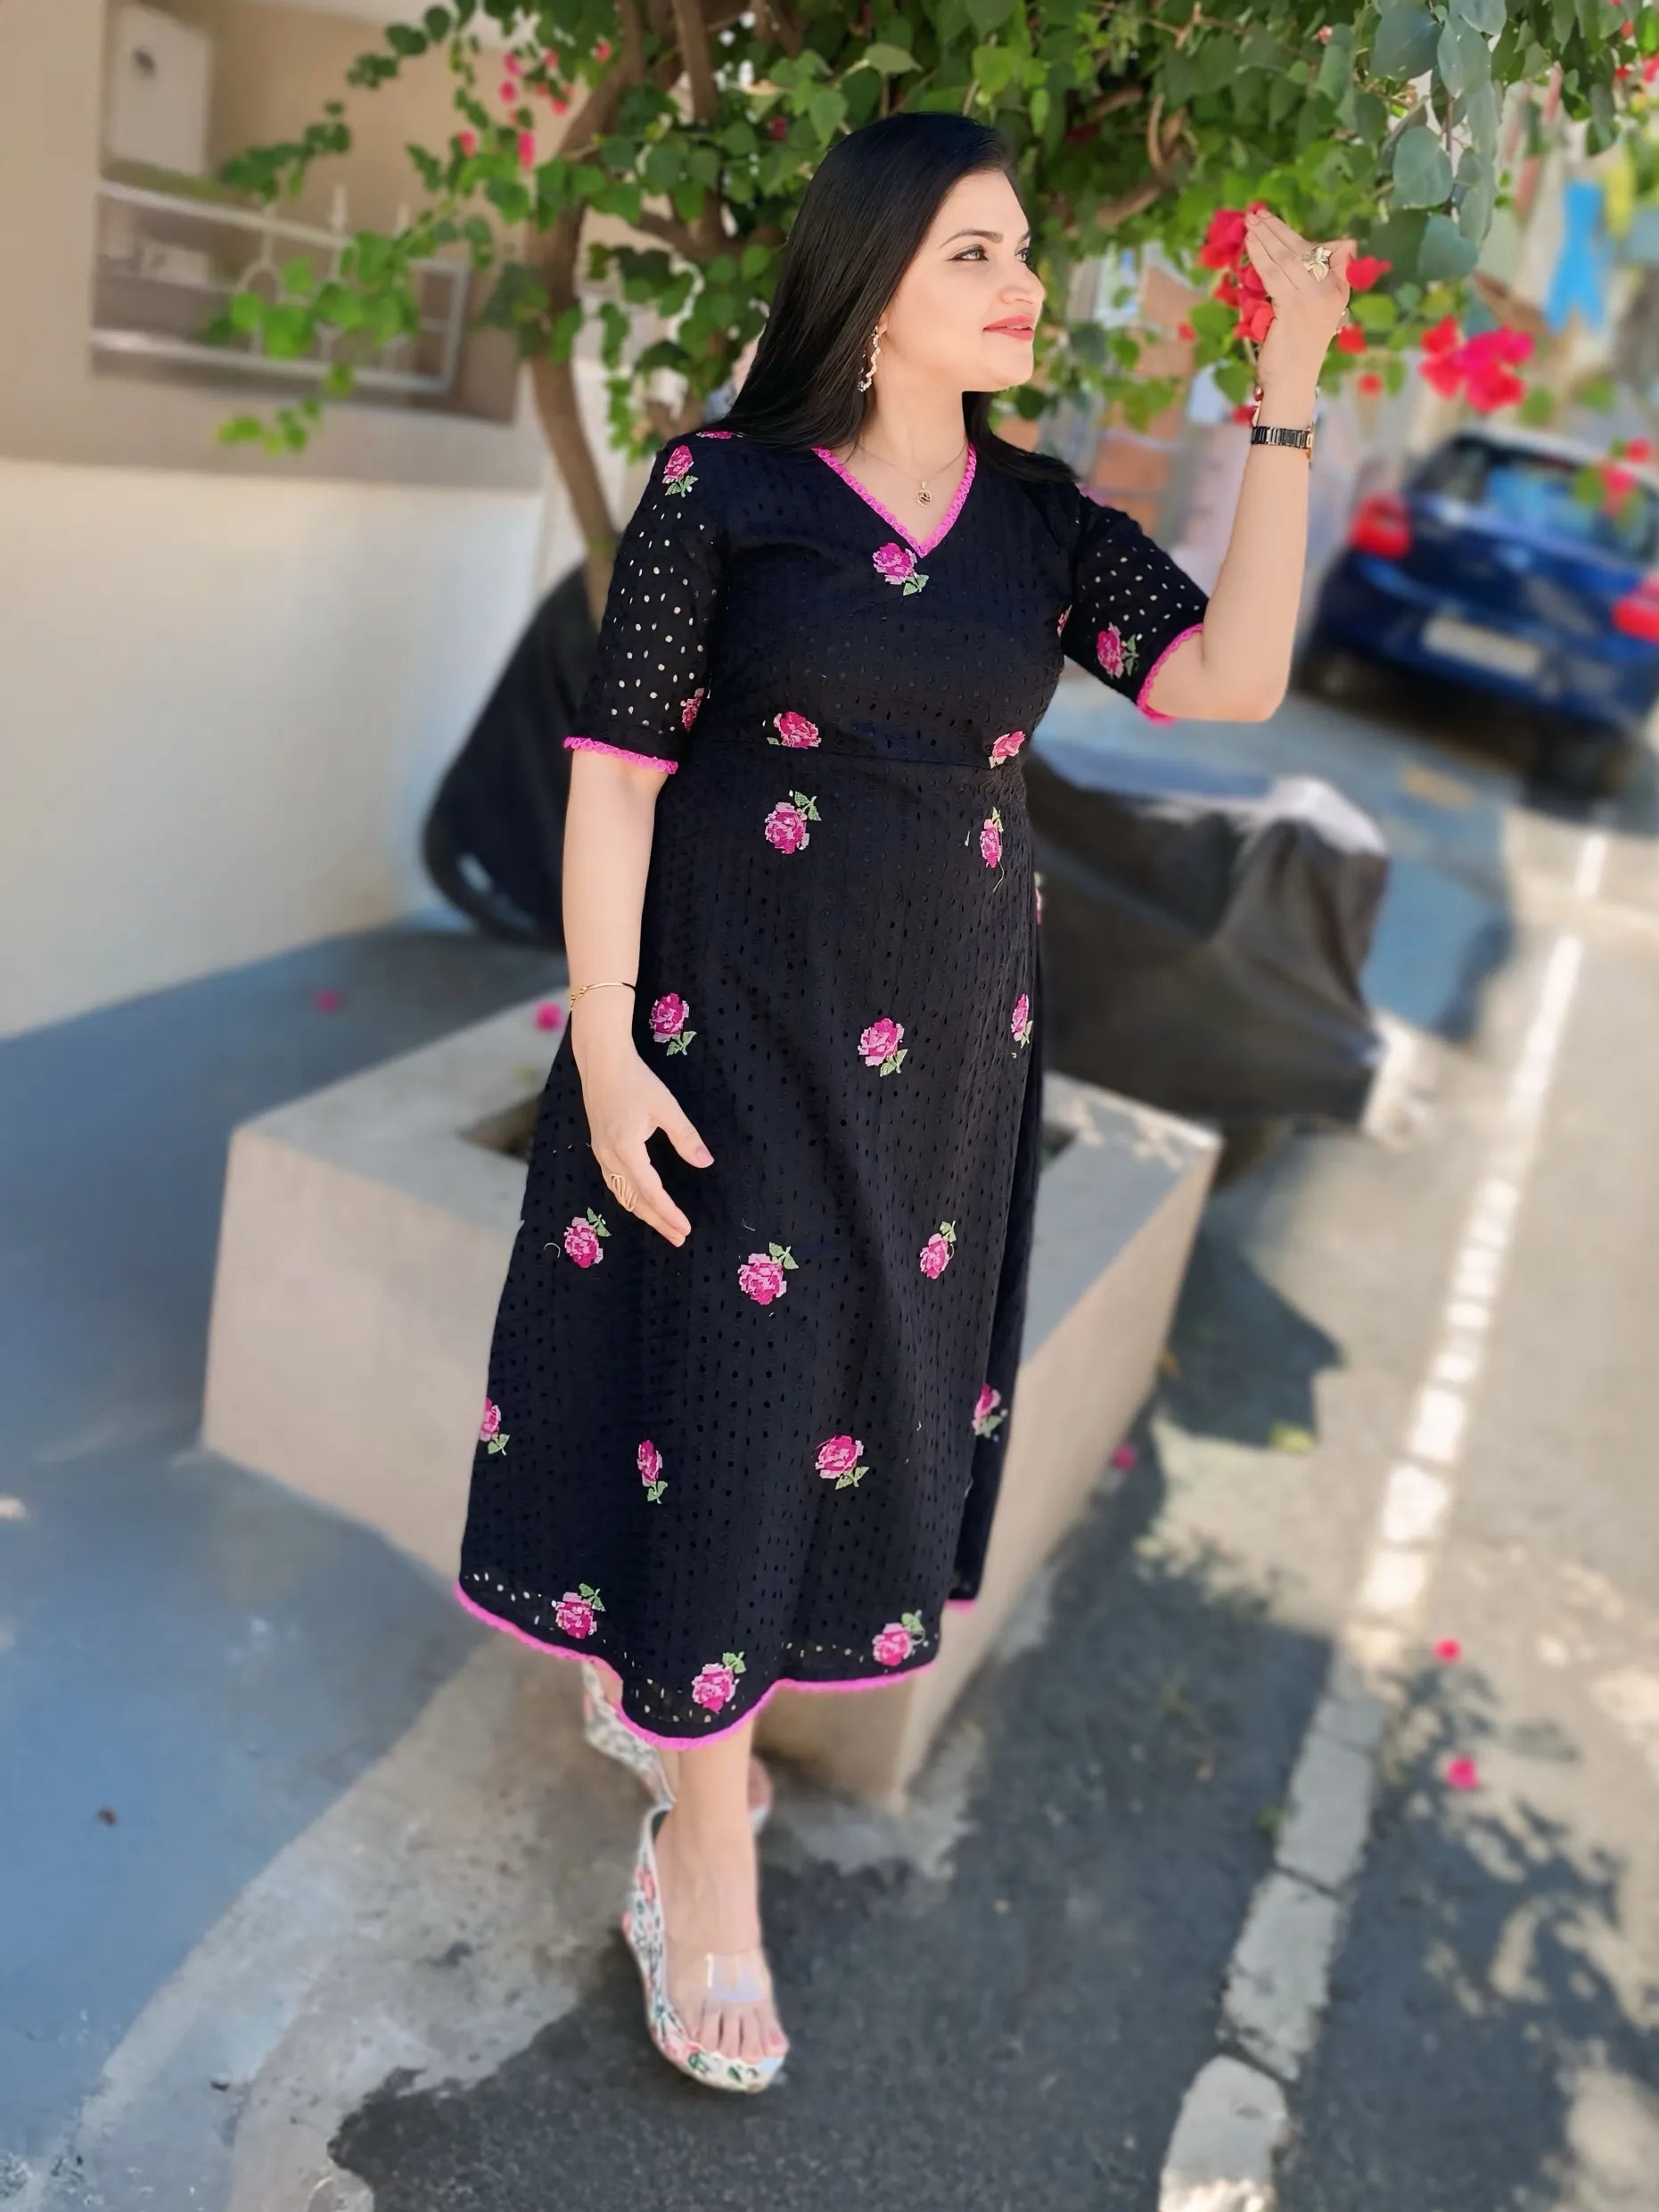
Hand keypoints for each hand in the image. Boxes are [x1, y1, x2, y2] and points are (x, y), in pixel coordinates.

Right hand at [575, 1040, 712, 1246]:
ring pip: (622, 1194)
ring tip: (663, 1226)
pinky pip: (614, 1183)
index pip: (650, 1192)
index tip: (685, 1229)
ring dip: (643, 1213)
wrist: (601, 1062)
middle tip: (678, 1238)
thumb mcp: (665, 1106)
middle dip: (657, 1221)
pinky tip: (641, 1202)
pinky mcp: (600, 1147)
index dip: (668, 1213)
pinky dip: (630, 1198)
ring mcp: (601, 1153)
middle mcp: (610, 1157)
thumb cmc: (635, 1080)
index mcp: (626, 1149)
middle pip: (634, 1200)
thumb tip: (705, 1162)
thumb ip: (685, 1136)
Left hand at [1242, 208, 1355, 403]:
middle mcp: (1330, 291)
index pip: (1317, 251)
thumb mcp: (1311, 312)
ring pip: (1286, 259)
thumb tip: (1312, 254)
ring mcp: (1313, 298)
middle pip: (1300, 251)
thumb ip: (1310, 282)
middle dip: (1276, 230)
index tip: (1270, 220)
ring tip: (1250, 222)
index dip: (1291, 234)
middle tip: (1255, 213)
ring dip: (1266, 238)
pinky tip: (1250, 244)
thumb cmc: (1296, 351)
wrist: (1292, 383)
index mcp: (1339, 289)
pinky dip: (1261, 256)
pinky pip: (1274, 274)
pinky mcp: (1293, 306)